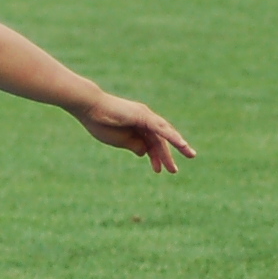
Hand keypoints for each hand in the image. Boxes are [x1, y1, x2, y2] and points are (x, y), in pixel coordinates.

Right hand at [71, 94, 195, 173]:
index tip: (158, 170)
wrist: (89, 108)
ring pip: (164, 133)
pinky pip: (161, 127)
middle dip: (166, 155)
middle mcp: (144, 119)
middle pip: (160, 139)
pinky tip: (181, 144)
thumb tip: (145, 152)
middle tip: (174, 171)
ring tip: (187, 155)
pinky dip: (171, 135)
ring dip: (177, 144)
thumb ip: (134, 145)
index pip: (151, 143)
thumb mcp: (120, 141)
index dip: (155, 156)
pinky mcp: (143, 115)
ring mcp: (145, 116)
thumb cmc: (100, 123)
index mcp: (136, 126)